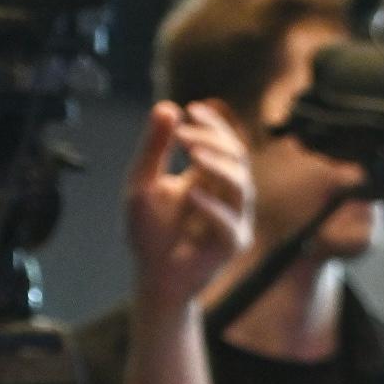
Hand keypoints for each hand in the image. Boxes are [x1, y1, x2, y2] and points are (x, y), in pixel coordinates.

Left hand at [124, 100, 256, 312]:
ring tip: (193, 156)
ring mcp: (234, 220)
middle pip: (238, 157)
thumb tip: (168, 107)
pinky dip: (212, 208)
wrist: (153, 276)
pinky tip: (190, 195)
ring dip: (219, 166)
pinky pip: (231, 224)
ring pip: (242, 185)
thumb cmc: (148, 232)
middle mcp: (226, 196)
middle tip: (184, 136)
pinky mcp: (232, 245)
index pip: (224, 143)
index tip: (192, 110)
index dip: (213, 124)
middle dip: (214, 141)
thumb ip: (154, 147)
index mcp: (209, 178)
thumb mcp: (141, 181)